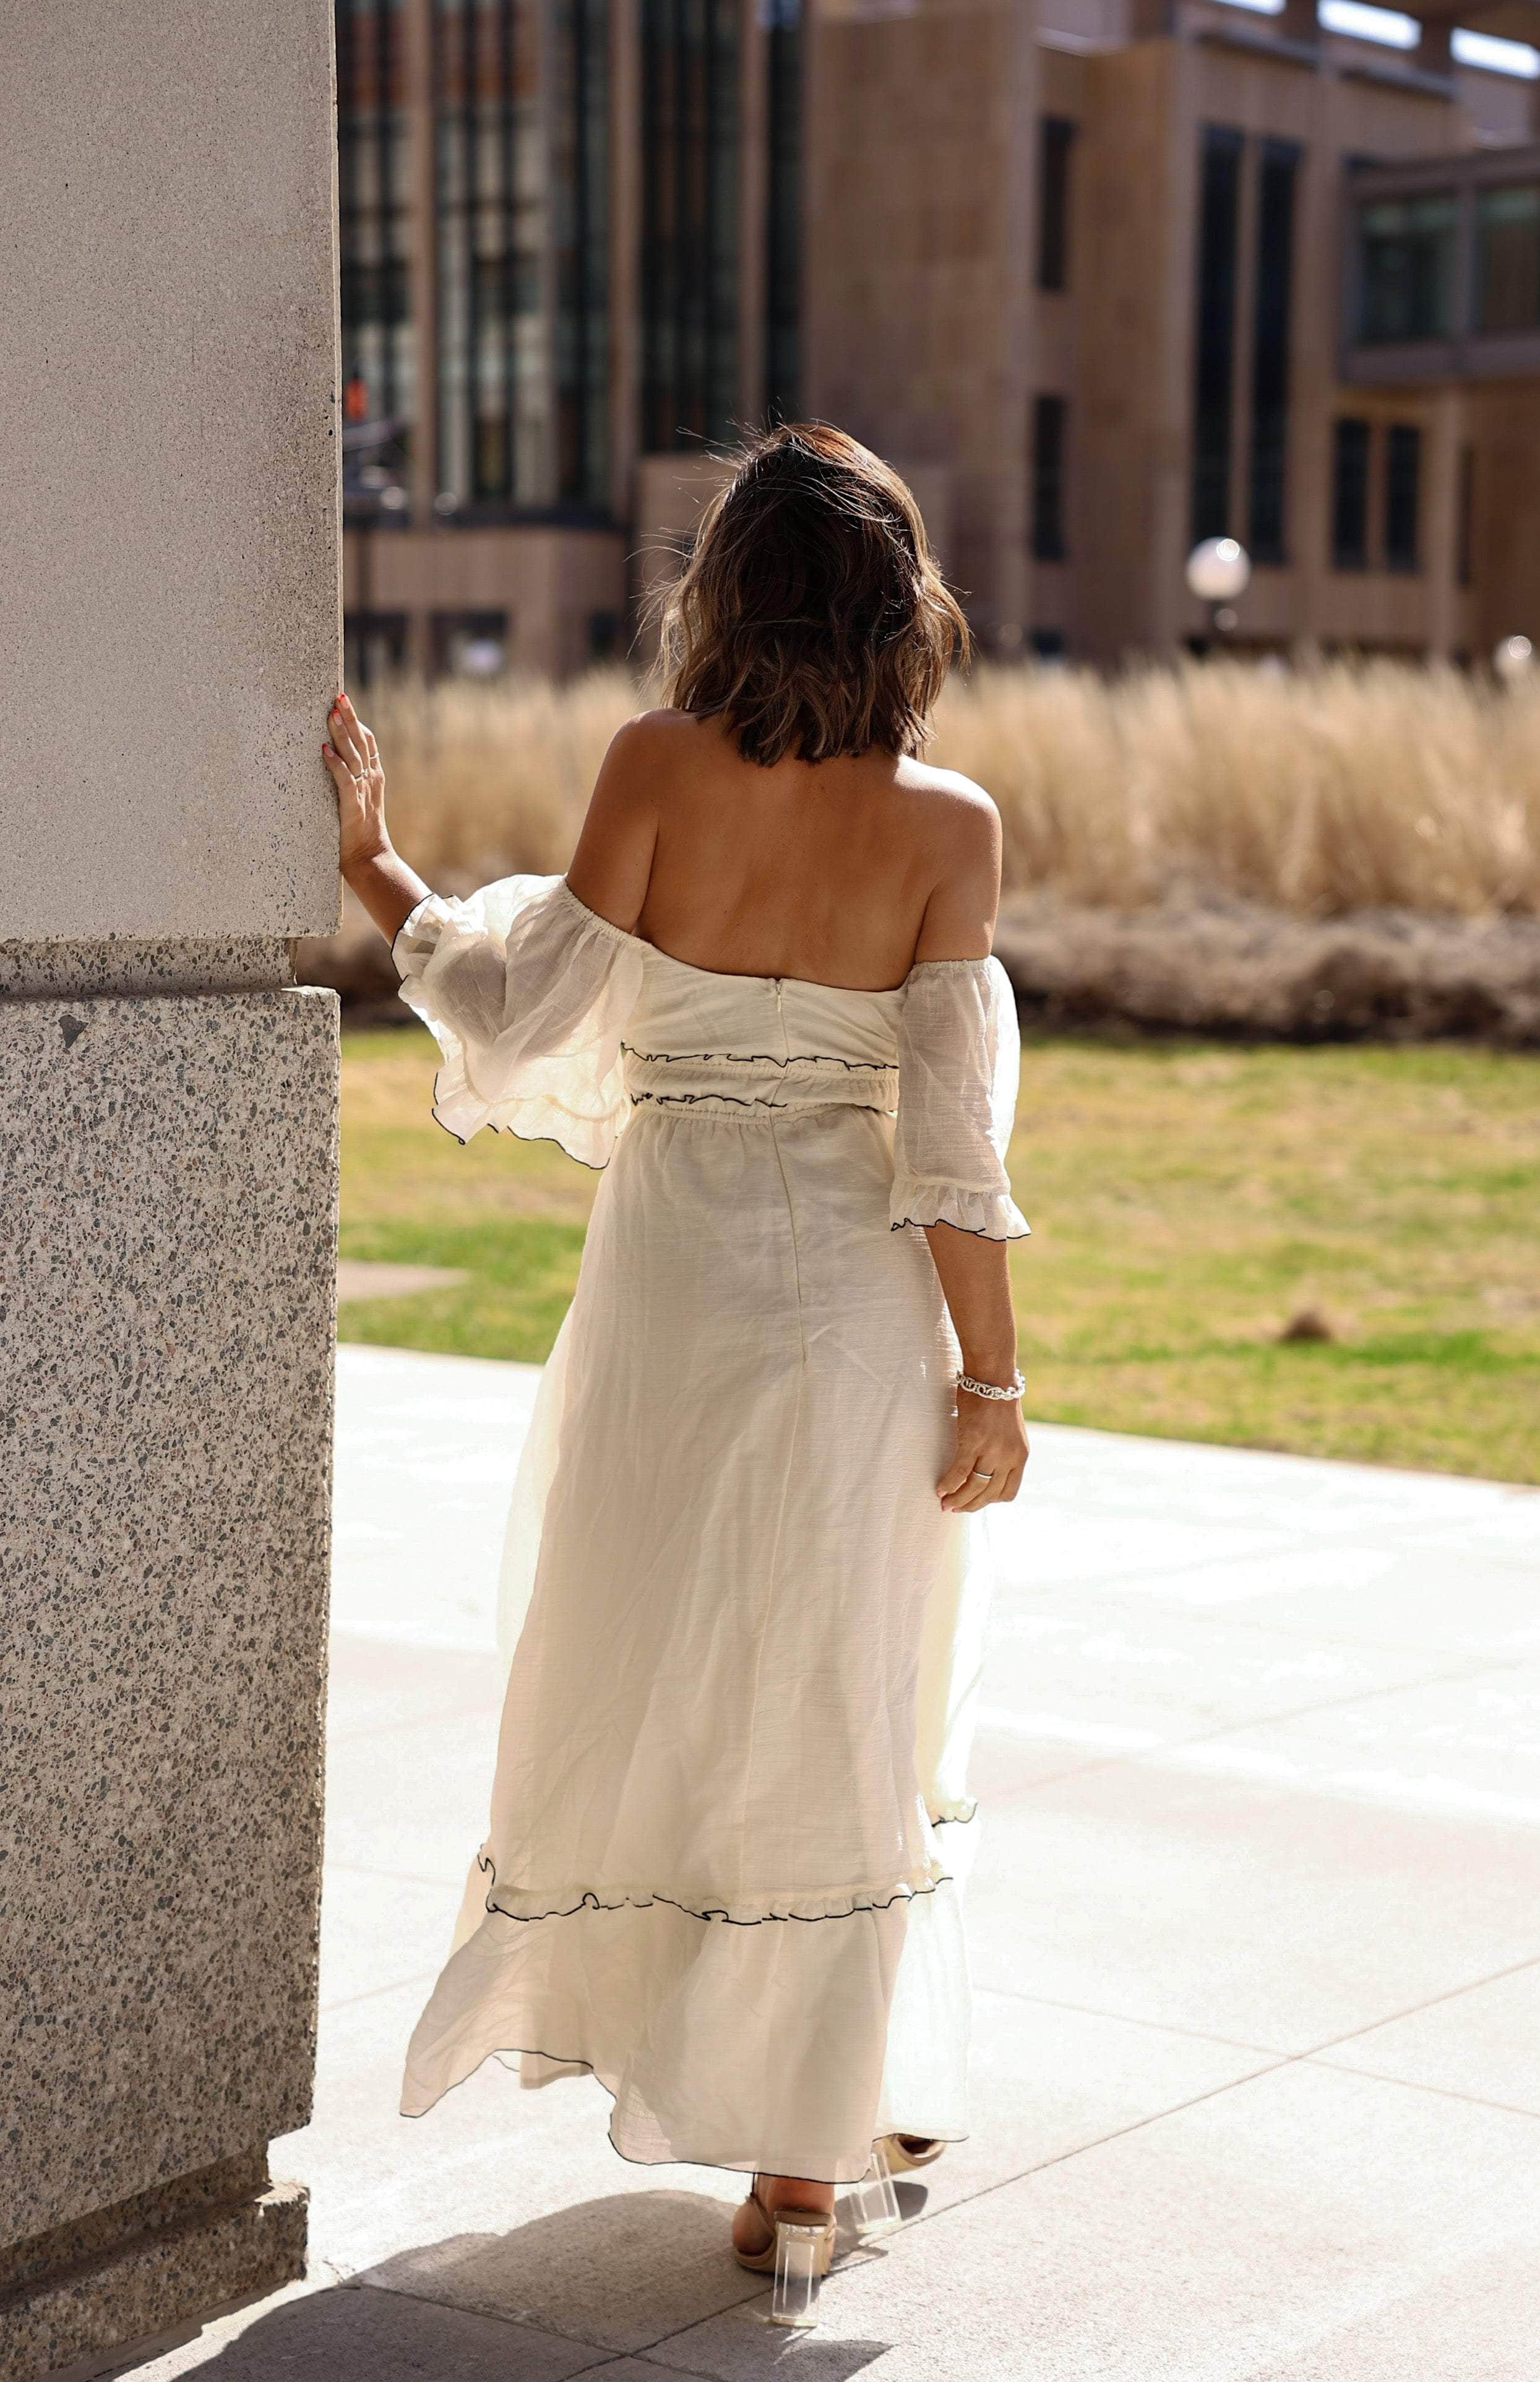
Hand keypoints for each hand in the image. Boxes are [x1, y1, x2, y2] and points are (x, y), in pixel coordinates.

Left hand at [323, 692, 389, 873]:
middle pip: (362, 742)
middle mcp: (371, 781)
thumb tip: (330, 762)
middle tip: (339, 696)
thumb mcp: (357, 801)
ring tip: (332, 713)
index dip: (357, 721)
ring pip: (353, 756)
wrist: (370, 859)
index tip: (344, 702)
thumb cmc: (358, 833)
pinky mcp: (353, 807)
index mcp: (373, 778)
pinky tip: (324, 750)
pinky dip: (335, 765)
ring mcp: (364, 793)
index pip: (368, 742)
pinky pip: (344, 781)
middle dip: (350, 718)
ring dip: (342, 734)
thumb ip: (349, 782)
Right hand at [938, 1386, 1028, 1512]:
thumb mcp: (1009, 1432)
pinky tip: (939, 1489)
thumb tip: (985, 1468)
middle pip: (989, 1494)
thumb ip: (1003, 1452)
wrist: (992, 1377)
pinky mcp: (973, 1442)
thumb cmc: (996, 1401)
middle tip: (954, 1509)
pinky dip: (948, 1484)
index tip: (975, 1501)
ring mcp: (992, 1451)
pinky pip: (959, 1472)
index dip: (990, 1501)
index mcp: (1020, 1456)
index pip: (1008, 1492)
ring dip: (957, 1499)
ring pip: (974, 1487)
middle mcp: (1009, 1457)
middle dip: (970, 1505)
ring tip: (944, 1504)